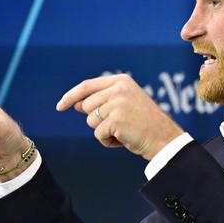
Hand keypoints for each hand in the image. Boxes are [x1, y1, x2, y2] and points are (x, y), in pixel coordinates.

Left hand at [56, 74, 182, 159]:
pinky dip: (107, 141)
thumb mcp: (123, 104)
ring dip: (103, 131)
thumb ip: (101, 100)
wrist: (163, 138)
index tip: (60, 106)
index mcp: (121, 81)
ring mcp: (118, 103)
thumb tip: (76, 103)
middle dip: (96, 120)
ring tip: (123, 130)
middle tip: (118, 123)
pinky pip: (98, 134)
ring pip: (91, 121)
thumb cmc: (142, 123)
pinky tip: (123, 139)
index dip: (71, 96)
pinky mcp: (116, 119)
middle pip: (86, 106)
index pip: (87, 86)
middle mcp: (119, 88)